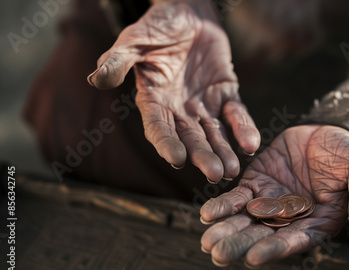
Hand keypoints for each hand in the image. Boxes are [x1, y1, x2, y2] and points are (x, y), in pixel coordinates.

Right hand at [87, 0, 259, 181]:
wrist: (188, 13)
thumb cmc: (158, 25)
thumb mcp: (135, 39)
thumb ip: (118, 59)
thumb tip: (96, 79)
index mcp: (154, 101)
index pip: (159, 128)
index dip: (167, 143)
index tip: (178, 159)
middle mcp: (179, 110)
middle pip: (190, 138)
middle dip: (202, 156)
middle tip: (214, 174)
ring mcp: (204, 104)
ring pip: (214, 134)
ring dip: (223, 151)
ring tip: (232, 170)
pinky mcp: (226, 94)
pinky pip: (236, 114)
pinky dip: (243, 128)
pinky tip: (251, 144)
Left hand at [200, 125, 348, 266]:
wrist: (326, 132)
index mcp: (318, 221)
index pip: (296, 240)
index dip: (276, 249)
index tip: (254, 258)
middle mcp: (291, 218)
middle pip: (264, 235)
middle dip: (241, 244)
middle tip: (219, 253)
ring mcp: (271, 202)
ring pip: (246, 220)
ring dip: (226, 230)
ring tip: (207, 241)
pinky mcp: (256, 184)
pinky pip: (237, 197)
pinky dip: (223, 206)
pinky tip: (207, 214)